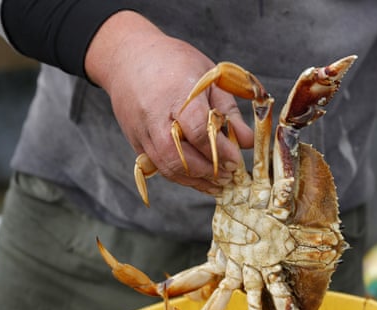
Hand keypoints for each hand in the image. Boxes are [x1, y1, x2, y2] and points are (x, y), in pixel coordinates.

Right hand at [85, 11, 253, 193]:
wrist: (128, 58)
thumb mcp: (209, 77)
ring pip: (168, 168)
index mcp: (177, 94)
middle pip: (181, 157)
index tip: (236, 161)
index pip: (199, 132)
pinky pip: (159, 167)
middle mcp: (155, 117)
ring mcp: (142, 132)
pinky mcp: (136, 142)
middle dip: (208, 172)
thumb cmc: (174, 62)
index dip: (220, 151)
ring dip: (195, 181)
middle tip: (230, 176)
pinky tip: (199, 180)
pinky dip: (181, 178)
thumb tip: (248, 141)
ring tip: (217, 185)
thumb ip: (229, 111)